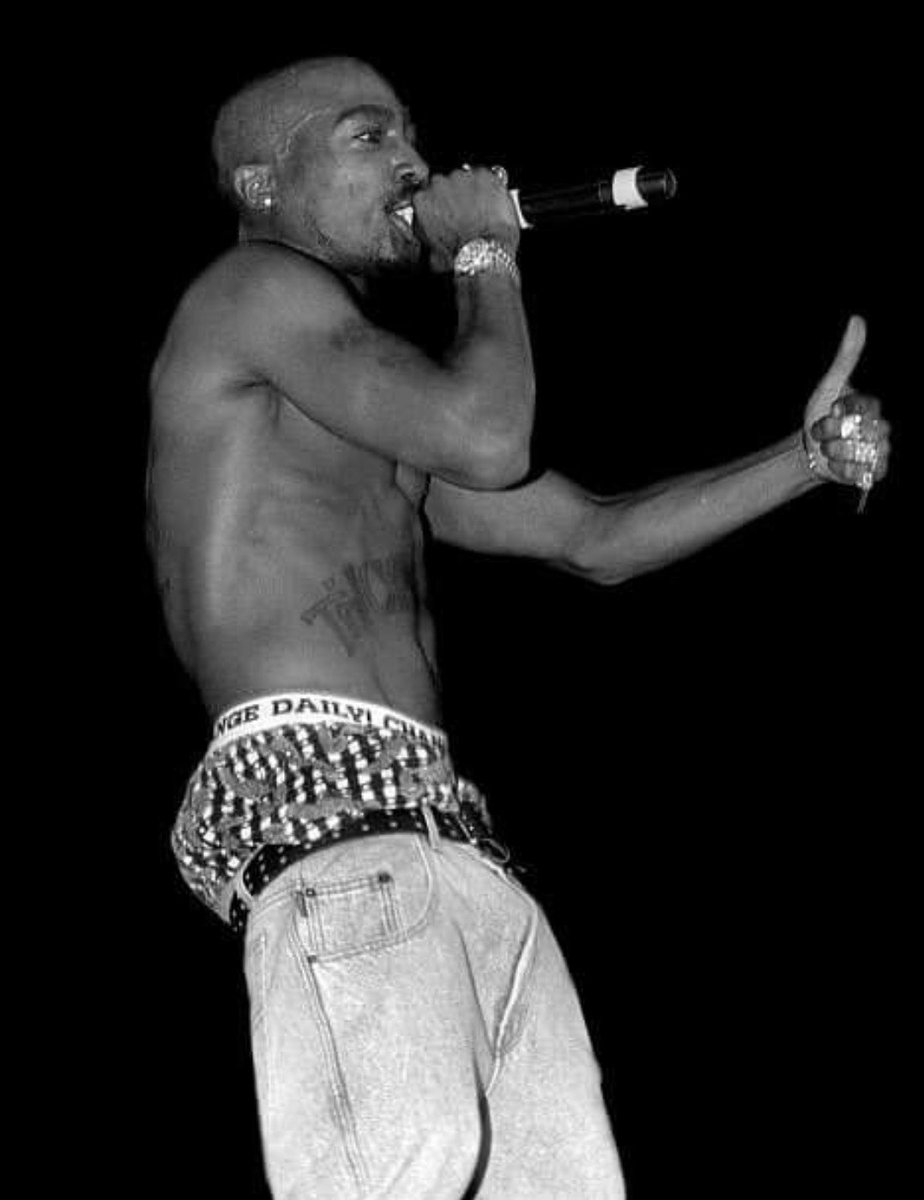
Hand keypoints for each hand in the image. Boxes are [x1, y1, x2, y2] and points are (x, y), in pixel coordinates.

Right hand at [412, 166, 520, 271]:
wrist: (484, 254)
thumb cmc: (459, 255)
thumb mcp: (431, 250)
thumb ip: (427, 232)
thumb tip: (430, 234)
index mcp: (422, 200)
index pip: (427, 193)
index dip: (439, 203)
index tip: (445, 210)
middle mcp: (439, 184)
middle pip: (445, 182)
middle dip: (454, 195)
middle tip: (464, 213)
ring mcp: (462, 177)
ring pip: (465, 177)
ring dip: (471, 190)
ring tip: (480, 210)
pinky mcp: (484, 175)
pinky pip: (486, 176)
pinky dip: (490, 186)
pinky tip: (492, 202)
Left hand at [803, 315, 890, 485]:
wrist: (809, 449)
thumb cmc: (821, 413)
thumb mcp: (830, 384)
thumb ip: (846, 357)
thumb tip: (857, 319)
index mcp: (872, 406)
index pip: (866, 405)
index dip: (844, 409)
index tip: (831, 408)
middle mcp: (882, 427)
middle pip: (863, 431)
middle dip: (833, 433)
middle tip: (820, 433)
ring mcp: (881, 450)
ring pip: (862, 452)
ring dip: (836, 451)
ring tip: (826, 448)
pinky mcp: (875, 472)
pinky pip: (864, 473)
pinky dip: (843, 470)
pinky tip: (834, 463)